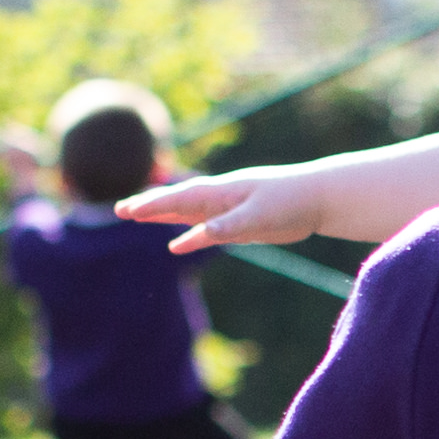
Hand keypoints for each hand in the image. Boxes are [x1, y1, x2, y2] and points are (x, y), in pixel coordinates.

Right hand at [118, 164, 320, 251]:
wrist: (318, 198)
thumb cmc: (290, 201)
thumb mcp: (258, 217)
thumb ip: (228, 226)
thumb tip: (199, 235)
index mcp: (220, 192)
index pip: (179, 198)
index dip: (153, 205)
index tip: (128, 211)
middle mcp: (219, 198)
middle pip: (176, 202)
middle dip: (149, 206)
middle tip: (120, 210)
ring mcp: (227, 209)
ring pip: (187, 213)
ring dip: (163, 216)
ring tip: (137, 217)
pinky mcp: (239, 224)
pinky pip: (206, 230)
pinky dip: (189, 236)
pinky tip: (176, 245)